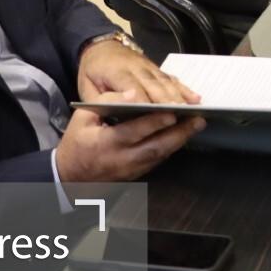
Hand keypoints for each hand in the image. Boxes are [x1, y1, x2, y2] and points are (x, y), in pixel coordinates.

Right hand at [55, 106, 204, 181]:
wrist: (71, 177)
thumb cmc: (77, 142)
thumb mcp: (83, 117)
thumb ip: (108, 101)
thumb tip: (135, 93)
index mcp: (106, 143)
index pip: (133, 132)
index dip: (155, 122)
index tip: (173, 111)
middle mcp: (122, 160)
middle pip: (156, 148)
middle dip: (180, 133)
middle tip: (198, 119)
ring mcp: (132, 170)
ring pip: (161, 156)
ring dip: (180, 140)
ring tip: (197, 124)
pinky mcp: (138, 174)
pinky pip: (158, 159)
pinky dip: (172, 146)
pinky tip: (183, 134)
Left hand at [77, 39, 199, 106]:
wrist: (100, 47)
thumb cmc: (93, 72)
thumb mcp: (87, 87)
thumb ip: (100, 101)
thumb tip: (117, 114)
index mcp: (116, 72)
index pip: (131, 86)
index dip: (143, 99)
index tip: (153, 113)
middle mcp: (136, 67)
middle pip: (154, 84)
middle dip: (168, 99)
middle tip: (180, 114)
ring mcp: (149, 67)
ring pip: (166, 81)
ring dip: (180, 95)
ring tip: (193, 109)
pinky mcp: (157, 69)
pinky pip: (172, 78)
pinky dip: (184, 88)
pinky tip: (196, 99)